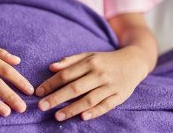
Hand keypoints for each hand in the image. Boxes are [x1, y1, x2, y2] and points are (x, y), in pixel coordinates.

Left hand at [35, 46, 149, 120]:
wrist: (134, 62)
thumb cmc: (105, 60)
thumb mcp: (88, 56)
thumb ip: (69, 61)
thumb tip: (51, 67)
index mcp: (90, 62)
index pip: (66, 74)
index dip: (51, 84)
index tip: (38, 92)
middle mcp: (99, 74)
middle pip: (75, 88)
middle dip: (57, 98)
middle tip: (41, 106)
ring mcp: (110, 86)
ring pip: (89, 99)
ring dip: (72, 108)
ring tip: (57, 116)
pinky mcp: (120, 96)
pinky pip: (106, 106)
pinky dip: (94, 112)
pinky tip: (82, 117)